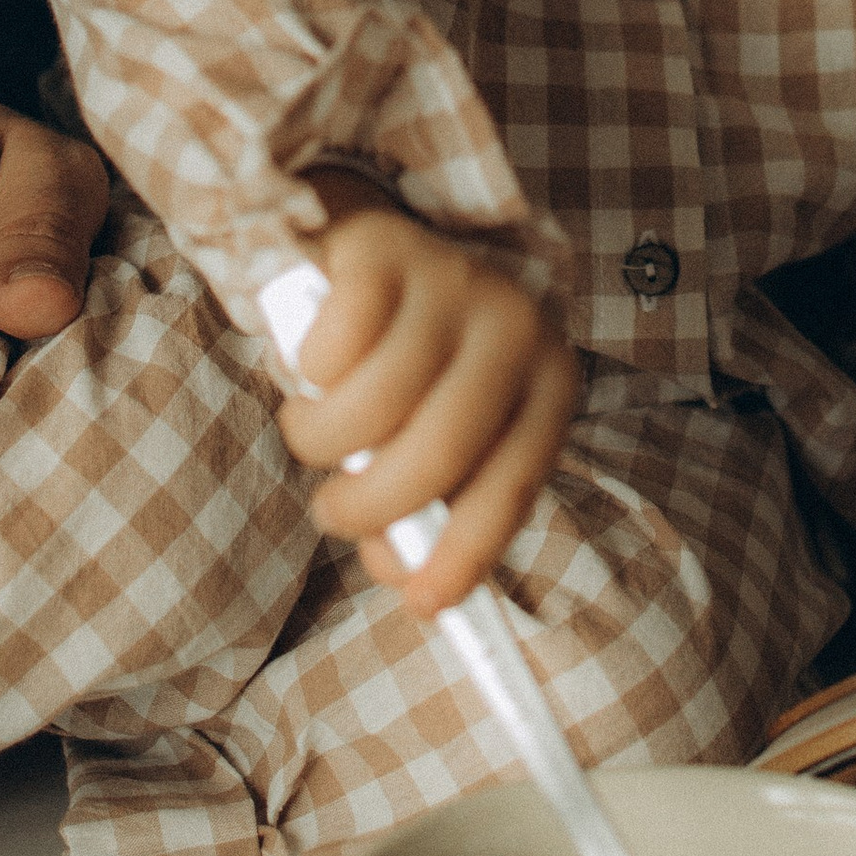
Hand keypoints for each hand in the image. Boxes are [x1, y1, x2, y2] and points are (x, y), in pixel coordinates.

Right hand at [278, 178, 578, 613]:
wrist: (374, 251)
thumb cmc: (412, 365)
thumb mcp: (441, 429)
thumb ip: (432, 502)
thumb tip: (404, 575)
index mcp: (548, 381)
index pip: (513, 484)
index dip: (465, 552)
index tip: (421, 604)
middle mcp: (514, 325)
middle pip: (437, 451)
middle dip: (371, 506)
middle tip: (332, 515)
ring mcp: (451, 281)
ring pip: (374, 405)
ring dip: (321, 443)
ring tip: (313, 435)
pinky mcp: (386, 251)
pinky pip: (332, 347)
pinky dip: (308, 372)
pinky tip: (314, 365)